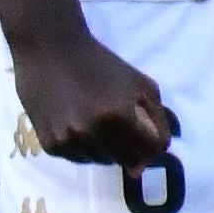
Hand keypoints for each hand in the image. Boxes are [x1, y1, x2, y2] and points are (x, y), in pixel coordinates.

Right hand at [10, 23, 171, 166]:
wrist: (49, 51)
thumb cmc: (100, 63)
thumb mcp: (141, 84)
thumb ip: (159, 117)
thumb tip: (164, 149)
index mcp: (118, 115)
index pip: (151, 149)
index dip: (156, 144)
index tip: (151, 136)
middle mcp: (91, 133)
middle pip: (128, 160)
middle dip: (134, 149)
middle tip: (127, 130)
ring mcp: (68, 141)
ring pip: (102, 161)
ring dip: (109, 150)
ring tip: (102, 126)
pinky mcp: (50, 144)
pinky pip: (78, 158)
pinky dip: (86, 149)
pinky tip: (82, 127)